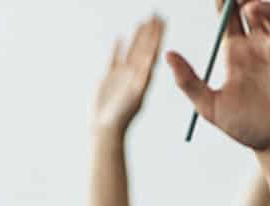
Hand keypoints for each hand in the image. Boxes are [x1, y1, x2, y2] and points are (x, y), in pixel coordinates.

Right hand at [93, 15, 164, 133]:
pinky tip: (120, 38)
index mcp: (143, 76)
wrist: (106, 128)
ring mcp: (122, 75)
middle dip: (151, 31)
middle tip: (157, 13)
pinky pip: (115, 58)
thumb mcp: (135, 96)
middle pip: (144, 47)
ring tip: (143, 22)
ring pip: (131, 50)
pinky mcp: (109, 78)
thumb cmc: (122, 116)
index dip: (158, 35)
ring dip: (138, 36)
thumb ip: (142, 79)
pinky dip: (118, 48)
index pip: (153, 51)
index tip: (163, 20)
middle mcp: (135, 74)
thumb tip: (151, 63)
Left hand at [167, 1, 269, 154]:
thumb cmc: (246, 129)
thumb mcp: (211, 108)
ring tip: (249, 9)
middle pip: (251, 6)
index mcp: (236, 54)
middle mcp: (259, 46)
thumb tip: (167, 55)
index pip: (227, 18)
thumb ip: (189, 82)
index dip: (222, 2)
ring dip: (263, 5)